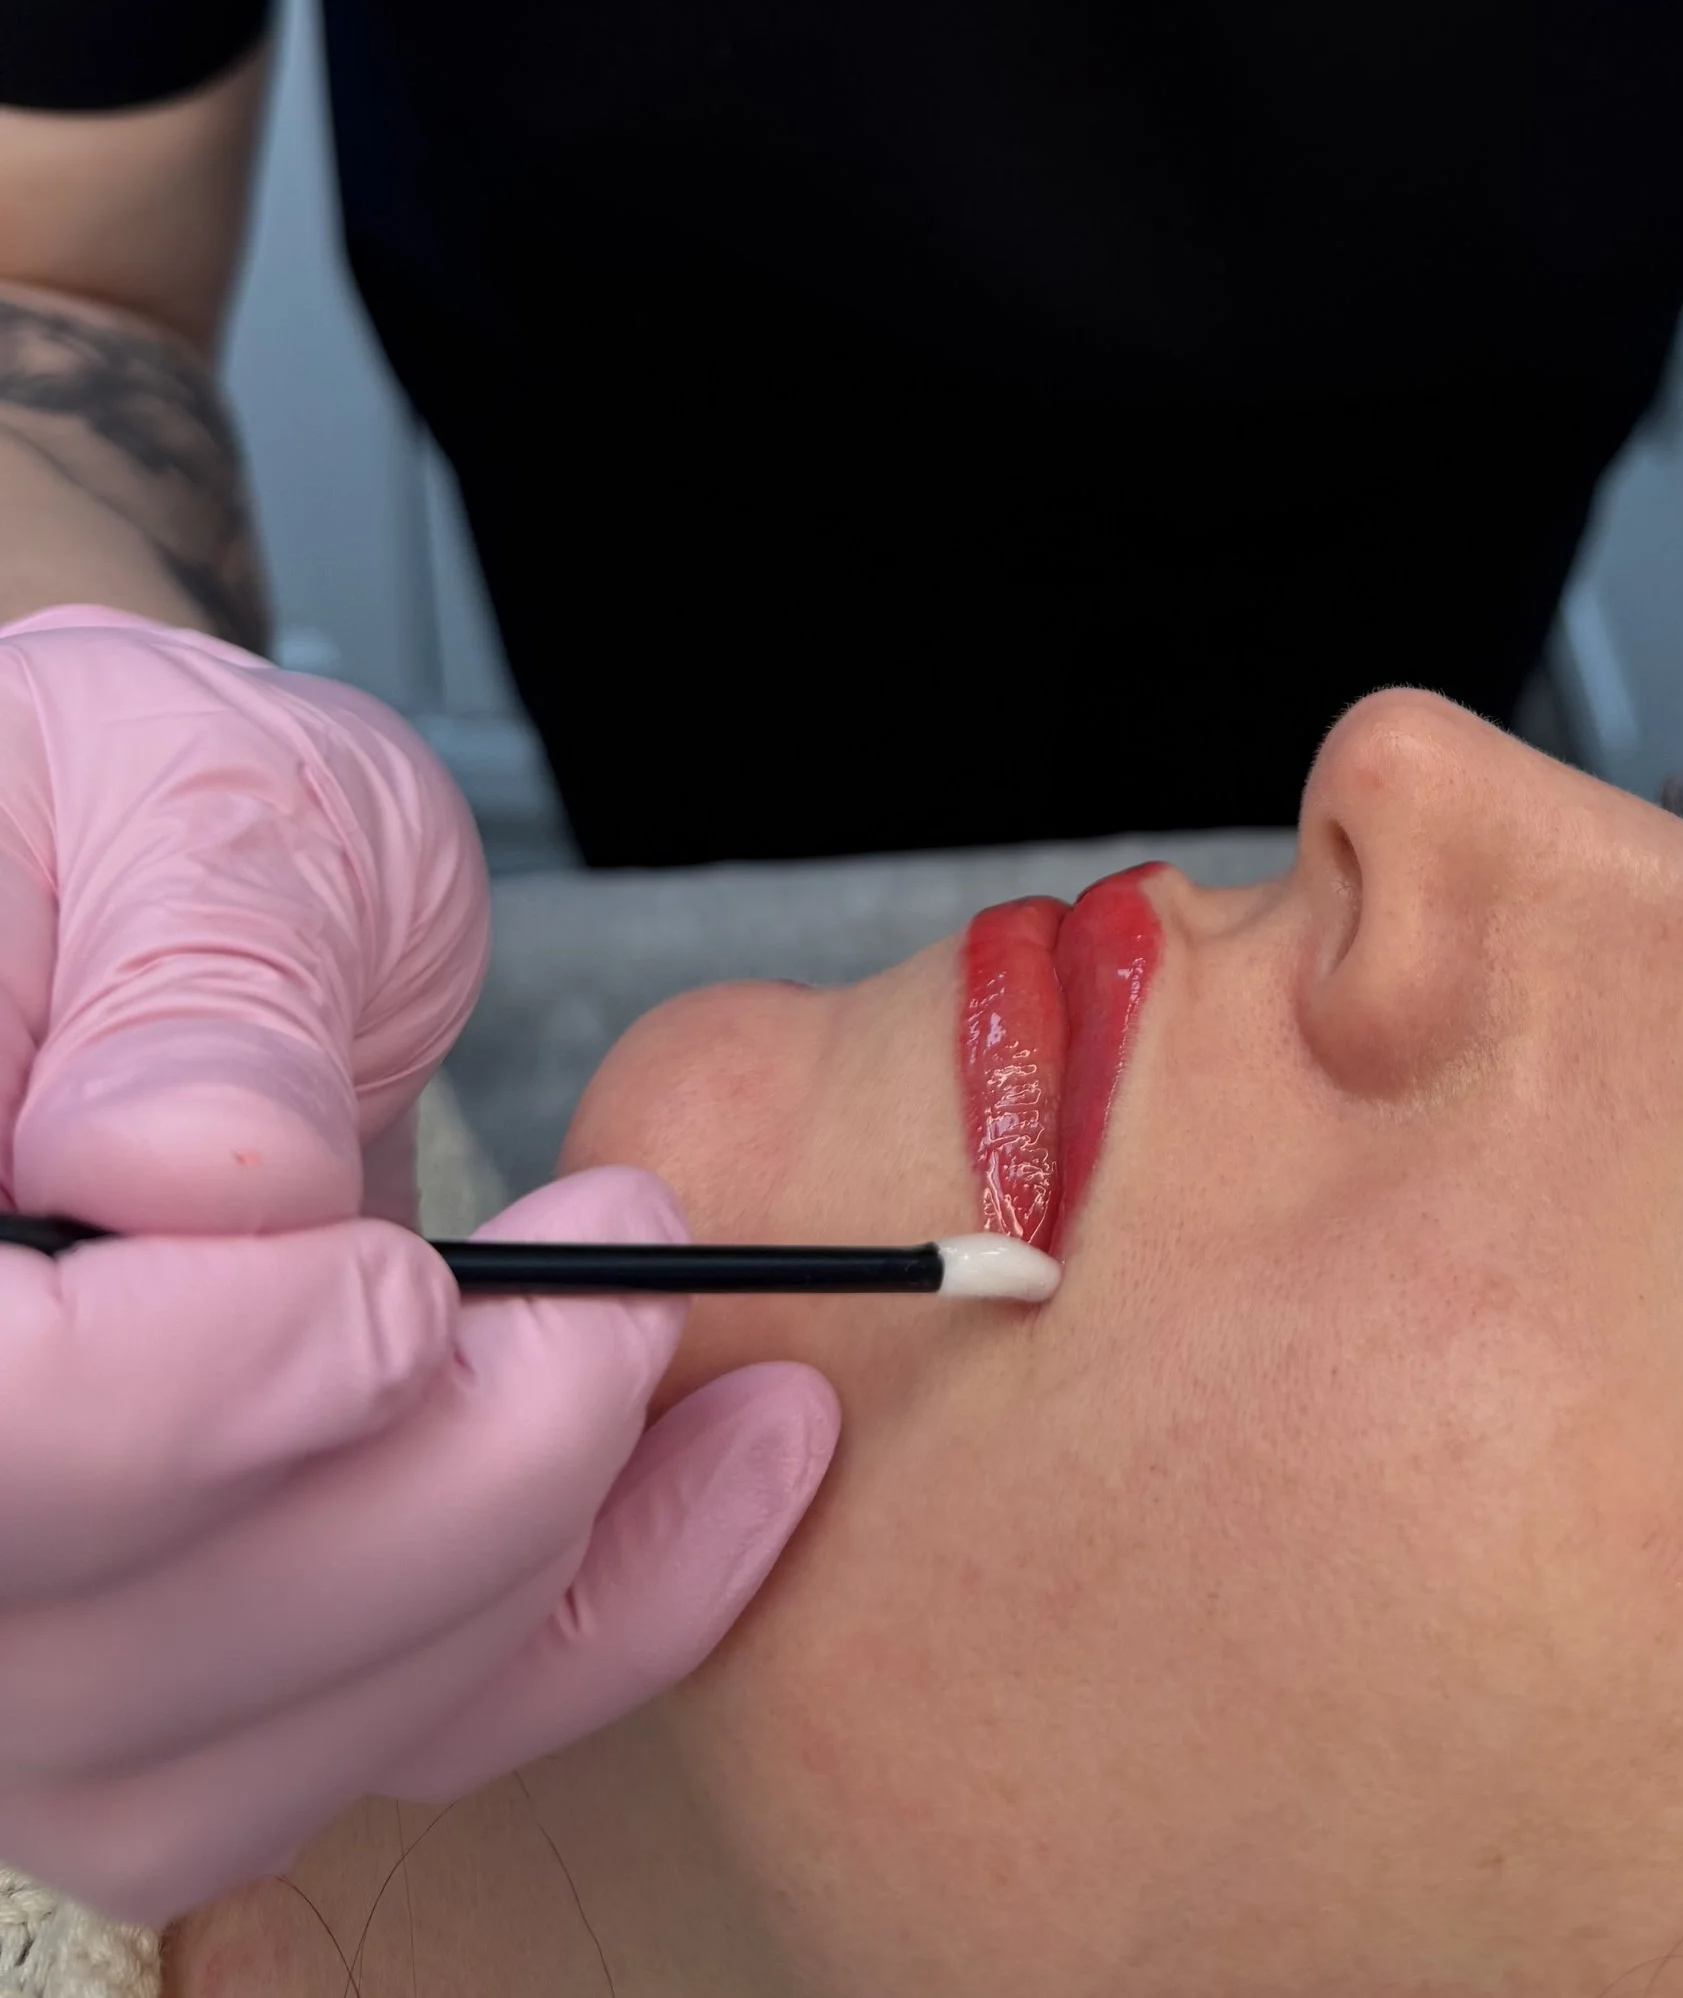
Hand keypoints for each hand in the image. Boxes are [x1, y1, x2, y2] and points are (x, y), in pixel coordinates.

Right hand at [0, 607, 839, 1924]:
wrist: (154, 892)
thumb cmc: (141, 810)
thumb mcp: (187, 792)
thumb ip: (203, 964)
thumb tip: (191, 1171)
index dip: (193, 1396)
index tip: (408, 1278)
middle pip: (87, 1650)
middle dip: (427, 1487)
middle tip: (631, 1262)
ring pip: (208, 1763)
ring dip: (511, 1576)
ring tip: (674, 1337)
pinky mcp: (136, 1666)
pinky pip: (330, 1758)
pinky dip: (561, 1638)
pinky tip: (721, 1472)